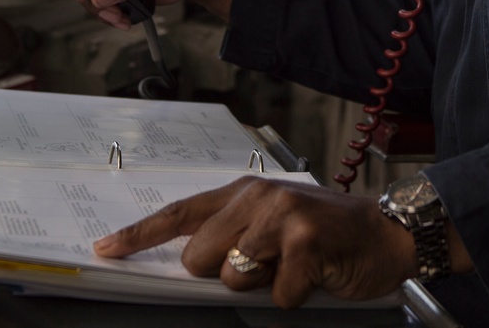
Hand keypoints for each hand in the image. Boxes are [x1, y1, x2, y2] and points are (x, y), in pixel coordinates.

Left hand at [93, 176, 417, 307]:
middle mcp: (259, 195)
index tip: (103, 250)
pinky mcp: (306, 238)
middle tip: (266, 265)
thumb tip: (190, 267)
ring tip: (294, 266)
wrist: (385, 234)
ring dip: (263, 285)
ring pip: (234, 276)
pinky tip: (316, 276)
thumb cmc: (326, 236)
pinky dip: (296, 297)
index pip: (180, 213)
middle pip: (198, 256)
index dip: (138, 235)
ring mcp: (282, 213)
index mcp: (245, 192)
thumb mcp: (275, 226)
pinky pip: (278, 294)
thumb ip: (233, 237)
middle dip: (223, 274)